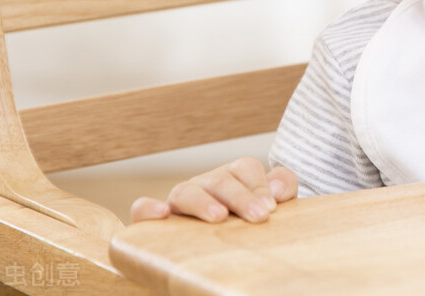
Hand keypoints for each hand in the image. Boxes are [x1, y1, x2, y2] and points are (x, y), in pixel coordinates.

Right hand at [130, 157, 297, 223]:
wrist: (223, 256)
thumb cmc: (248, 225)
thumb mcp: (270, 206)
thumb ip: (283, 187)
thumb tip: (277, 190)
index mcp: (233, 178)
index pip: (245, 168)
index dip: (259, 185)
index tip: (272, 208)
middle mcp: (206, 185)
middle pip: (221, 179)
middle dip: (241, 197)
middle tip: (260, 217)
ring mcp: (180, 201)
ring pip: (186, 190)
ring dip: (203, 202)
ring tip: (219, 217)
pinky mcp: (155, 222)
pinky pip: (142, 208)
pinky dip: (148, 208)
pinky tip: (162, 214)